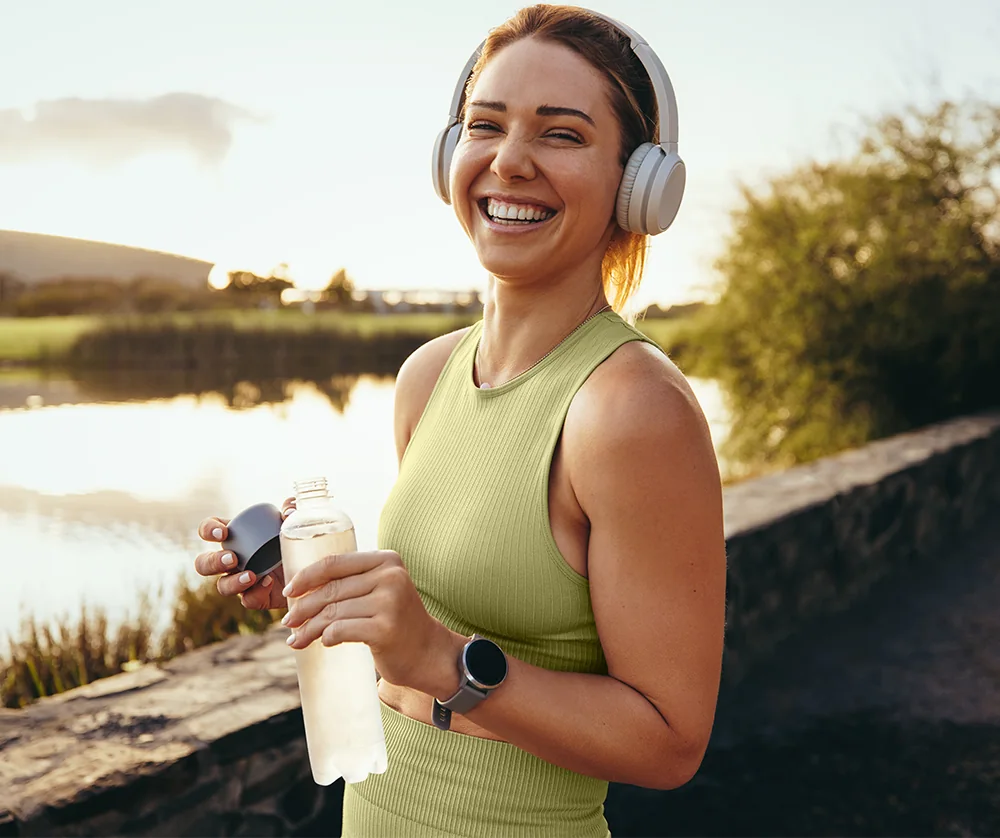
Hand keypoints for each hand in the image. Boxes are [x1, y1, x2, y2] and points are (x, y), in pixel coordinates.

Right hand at [194, 497, 297, 610]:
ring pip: (222, 586)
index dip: (208, 530)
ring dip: (232, 582)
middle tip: (232, 559)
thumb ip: (291, 509)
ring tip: (251, 576)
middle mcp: (233, 560)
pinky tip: (268, 582)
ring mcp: (242, 581)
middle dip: (213, 562)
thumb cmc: (296, 540)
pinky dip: (256, 592)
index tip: (222, 533)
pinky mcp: (256, 597)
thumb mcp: (294, 522)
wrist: (312, 570)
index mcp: (235, 536)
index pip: (208, 530)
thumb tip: (289, 511)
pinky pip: (248, 600)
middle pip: (204, 564)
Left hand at [281, 549, 459, 695]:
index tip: (289, 591)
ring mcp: (389, 602)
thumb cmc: (398, 622)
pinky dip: (326, 637)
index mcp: (387, 560)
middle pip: (331, 590)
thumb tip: (303, 589)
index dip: (307, 577)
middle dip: (303, 607)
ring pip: (332, 612)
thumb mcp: (383, 590)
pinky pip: (341, 630)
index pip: (335, 563)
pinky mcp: (385, 629)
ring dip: (309, 628)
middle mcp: (390, 577)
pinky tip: (322, 642)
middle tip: (288, 622)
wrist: (429, 653)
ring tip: (297, 639)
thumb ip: (355, 581)